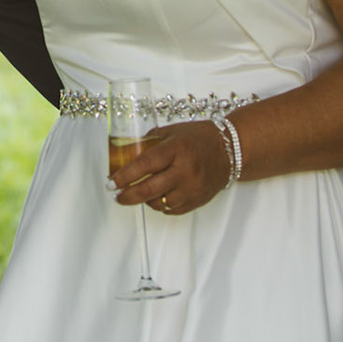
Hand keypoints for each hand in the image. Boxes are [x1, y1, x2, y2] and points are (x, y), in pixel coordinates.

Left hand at [109, 121, 230, 215]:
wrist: (230, 150)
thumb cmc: (199, 137)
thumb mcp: (172, 132)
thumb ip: (149, 142)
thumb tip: (125, 152)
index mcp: (177, 149)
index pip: (145, 164)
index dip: (125, 175)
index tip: (111, 181)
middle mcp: (185, 171)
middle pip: (149, 189)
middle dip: (128, 195)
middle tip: (117, 195)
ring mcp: (192, 188)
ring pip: (159, 203)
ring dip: (144, 200)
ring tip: (138, 193)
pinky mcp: (197, 200)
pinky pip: (172, 209)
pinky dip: (160, 205)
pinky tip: (156, 197)